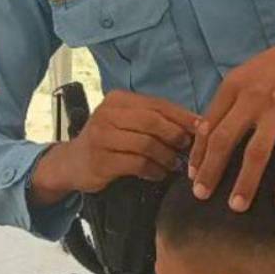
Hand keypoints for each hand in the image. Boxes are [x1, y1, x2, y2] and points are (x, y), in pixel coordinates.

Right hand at [31, 90, 198, 205]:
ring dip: (166, 156)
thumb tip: (196, 124)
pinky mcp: (101, 160)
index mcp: (118, 99)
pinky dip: (153, 170)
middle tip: (188, 148)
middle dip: (176, 136)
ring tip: (174, 164)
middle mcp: (108, 113)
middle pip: (153, 122)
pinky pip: (137, 164)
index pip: (158, 104)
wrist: (72, 162)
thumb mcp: (127, 122)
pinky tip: (159, 174)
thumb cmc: (109, 140)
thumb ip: (155, 120)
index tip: (202, 128)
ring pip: (146, 144)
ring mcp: (101, 136)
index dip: (183, 116)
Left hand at [188, 27, 274, 212]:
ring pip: (255, 153)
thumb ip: (228, 100)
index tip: (193, 174)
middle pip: (224, 140)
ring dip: (245, 183)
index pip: (209, 124)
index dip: (199, 152)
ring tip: (236, 206)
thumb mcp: (247, 73)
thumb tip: (205, 133)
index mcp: (235, 84)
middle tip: (201, 195)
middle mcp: (253, 97)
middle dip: (210, 171)